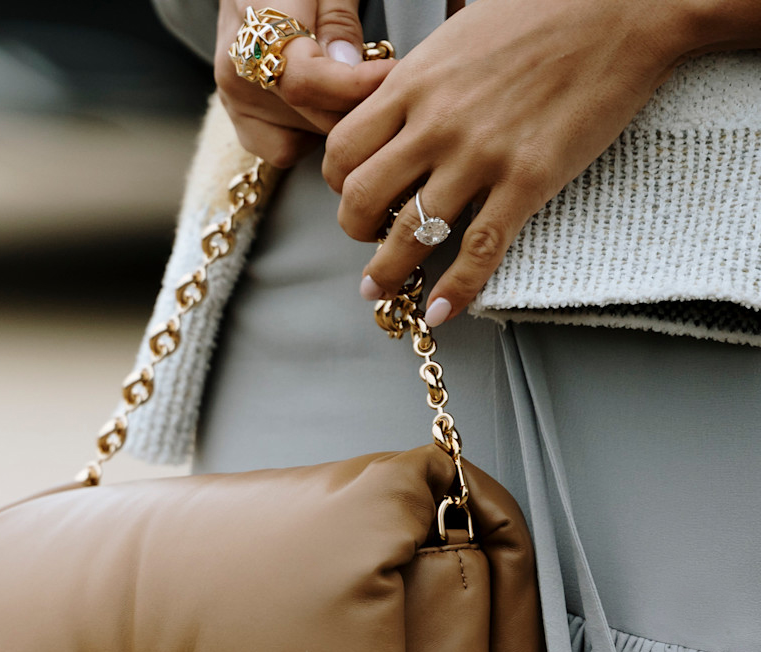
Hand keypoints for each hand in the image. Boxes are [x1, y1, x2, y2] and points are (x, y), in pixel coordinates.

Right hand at [215, 0, 393, 167]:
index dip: (354, 85)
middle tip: (379, 75)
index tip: (391, 74)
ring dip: (336, 116)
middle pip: (314, 115)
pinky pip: (286, 150)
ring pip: (309, 136)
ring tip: (339, 81)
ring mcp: (237, 102)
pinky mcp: (241, 123)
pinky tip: (315, 104)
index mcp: (255, 23)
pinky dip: (309, 135)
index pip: (305, 80)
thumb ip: (338, 20)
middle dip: (358, 101)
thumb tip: (350, 67)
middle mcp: (238, 71)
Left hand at [322, 0, 691, 322]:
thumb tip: (398, 110)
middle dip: (353, 232)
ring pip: (411, 234)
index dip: (337, 182)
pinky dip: (455, 289)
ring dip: (387, 272)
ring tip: (381, 290)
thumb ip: (422, 79)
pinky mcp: (528, 180)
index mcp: (414, 82)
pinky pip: (480, 250)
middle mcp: (436, 122)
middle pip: (361, 198)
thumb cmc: (543, 10)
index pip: (343, 149)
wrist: (623, 3)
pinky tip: (441, 311)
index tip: (350, 194)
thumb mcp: (458, 33)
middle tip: (365, 242)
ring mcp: (481, 154)